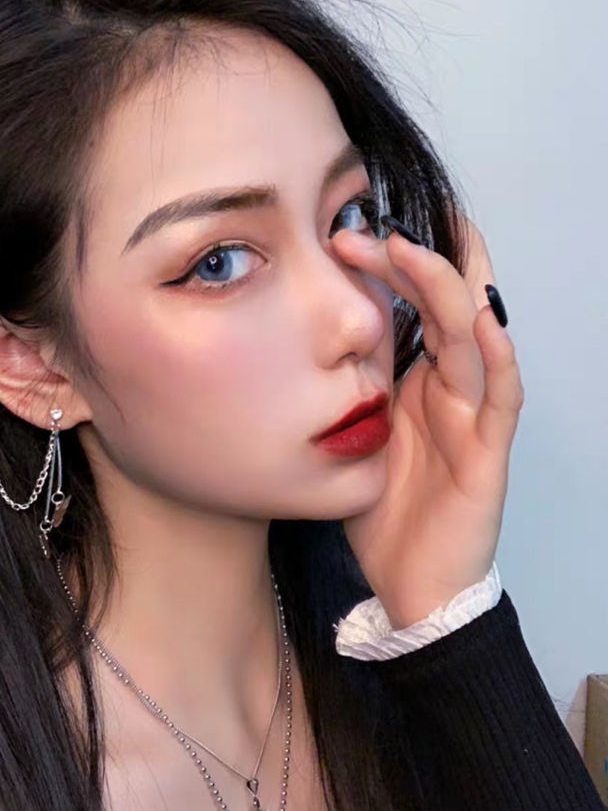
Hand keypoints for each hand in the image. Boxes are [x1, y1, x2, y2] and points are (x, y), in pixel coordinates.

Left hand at [330, 216, 524, 628]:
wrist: (410, 582)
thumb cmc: (383, 513)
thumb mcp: (355, 439)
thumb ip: (348, 393)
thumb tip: (308, 347)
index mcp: (414, 382)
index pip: (412, 307)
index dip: (386, 268)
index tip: (341, 238)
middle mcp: (447, 389)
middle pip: (444, 306)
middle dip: (412, 262)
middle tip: (368, 228)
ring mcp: (471, 416)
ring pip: (472, 336)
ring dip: (447, 289)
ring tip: (416, 249)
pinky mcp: (488, 452)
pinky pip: (501, 398)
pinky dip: (497, 358)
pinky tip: (485, 321)